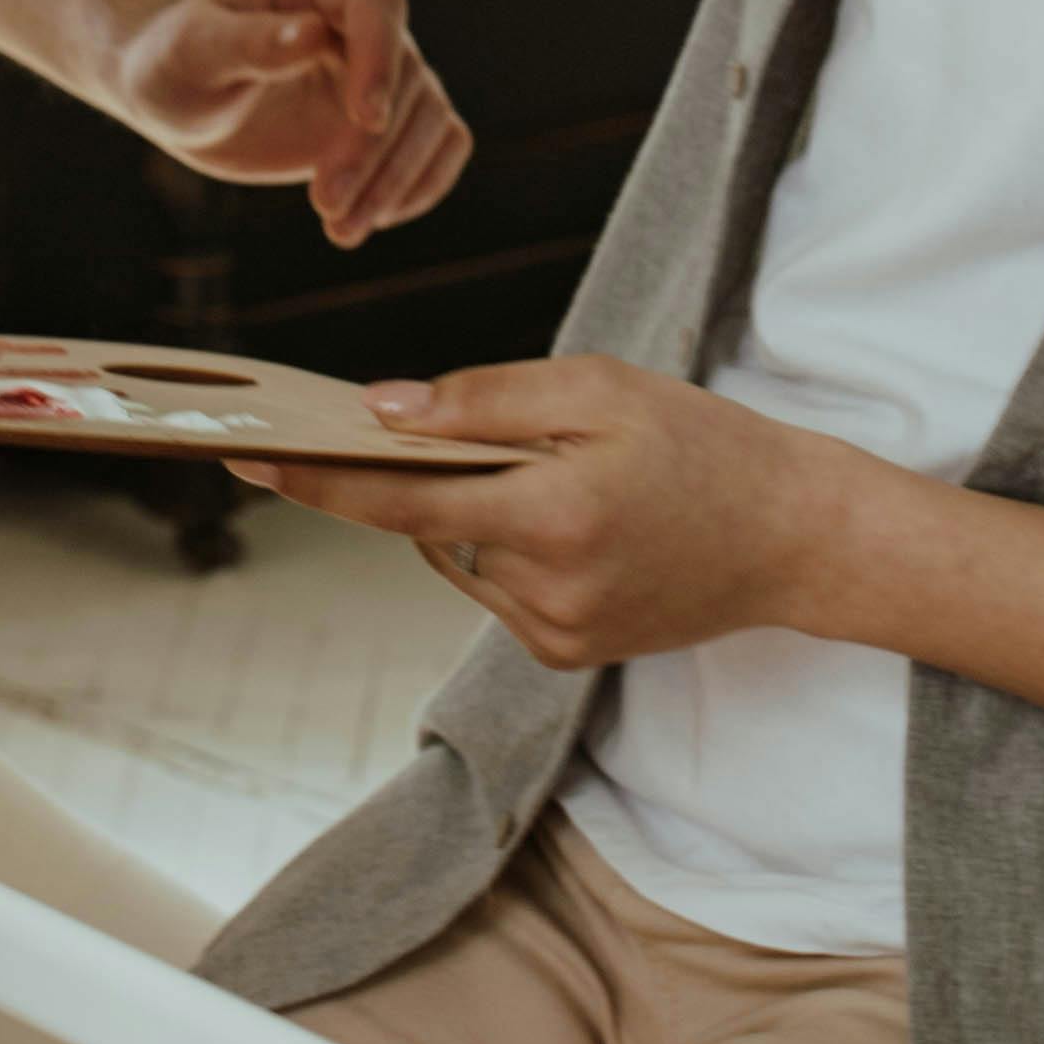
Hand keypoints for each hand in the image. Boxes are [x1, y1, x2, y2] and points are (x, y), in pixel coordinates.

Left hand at [107, 0, 472, 245]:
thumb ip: (250, 42)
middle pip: (407, 76)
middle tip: (325, 206)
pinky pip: (437, 145)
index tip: (367, 120)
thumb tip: (313, 34)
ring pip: (430, 118)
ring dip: (396, 180)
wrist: (175, 97)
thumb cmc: (174, 61)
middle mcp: (357, 24)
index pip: (374, 5)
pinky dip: (419, 185)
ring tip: (341, 231)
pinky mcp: (382, 122)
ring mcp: (376, 74)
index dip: (380, 59)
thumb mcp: (194, 50)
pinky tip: (371, 219)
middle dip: (375, 149)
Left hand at [258, 351, 871, 665]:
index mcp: (555, 515)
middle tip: (474, 430)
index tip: (252, 459)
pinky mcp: (564, 655)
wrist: (791, 538)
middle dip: (426, 472)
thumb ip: (485, 399)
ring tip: (570, 479)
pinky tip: (579, 525)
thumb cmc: (701, 445)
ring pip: (461, 552)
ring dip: (479, 509)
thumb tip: (384, 412)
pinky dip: (511, 545)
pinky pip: (496, 585)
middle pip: (429, 522)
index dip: (321, 479)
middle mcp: (545, 590)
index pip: (403, 499)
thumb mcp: (600, 388)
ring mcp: (553, 633)